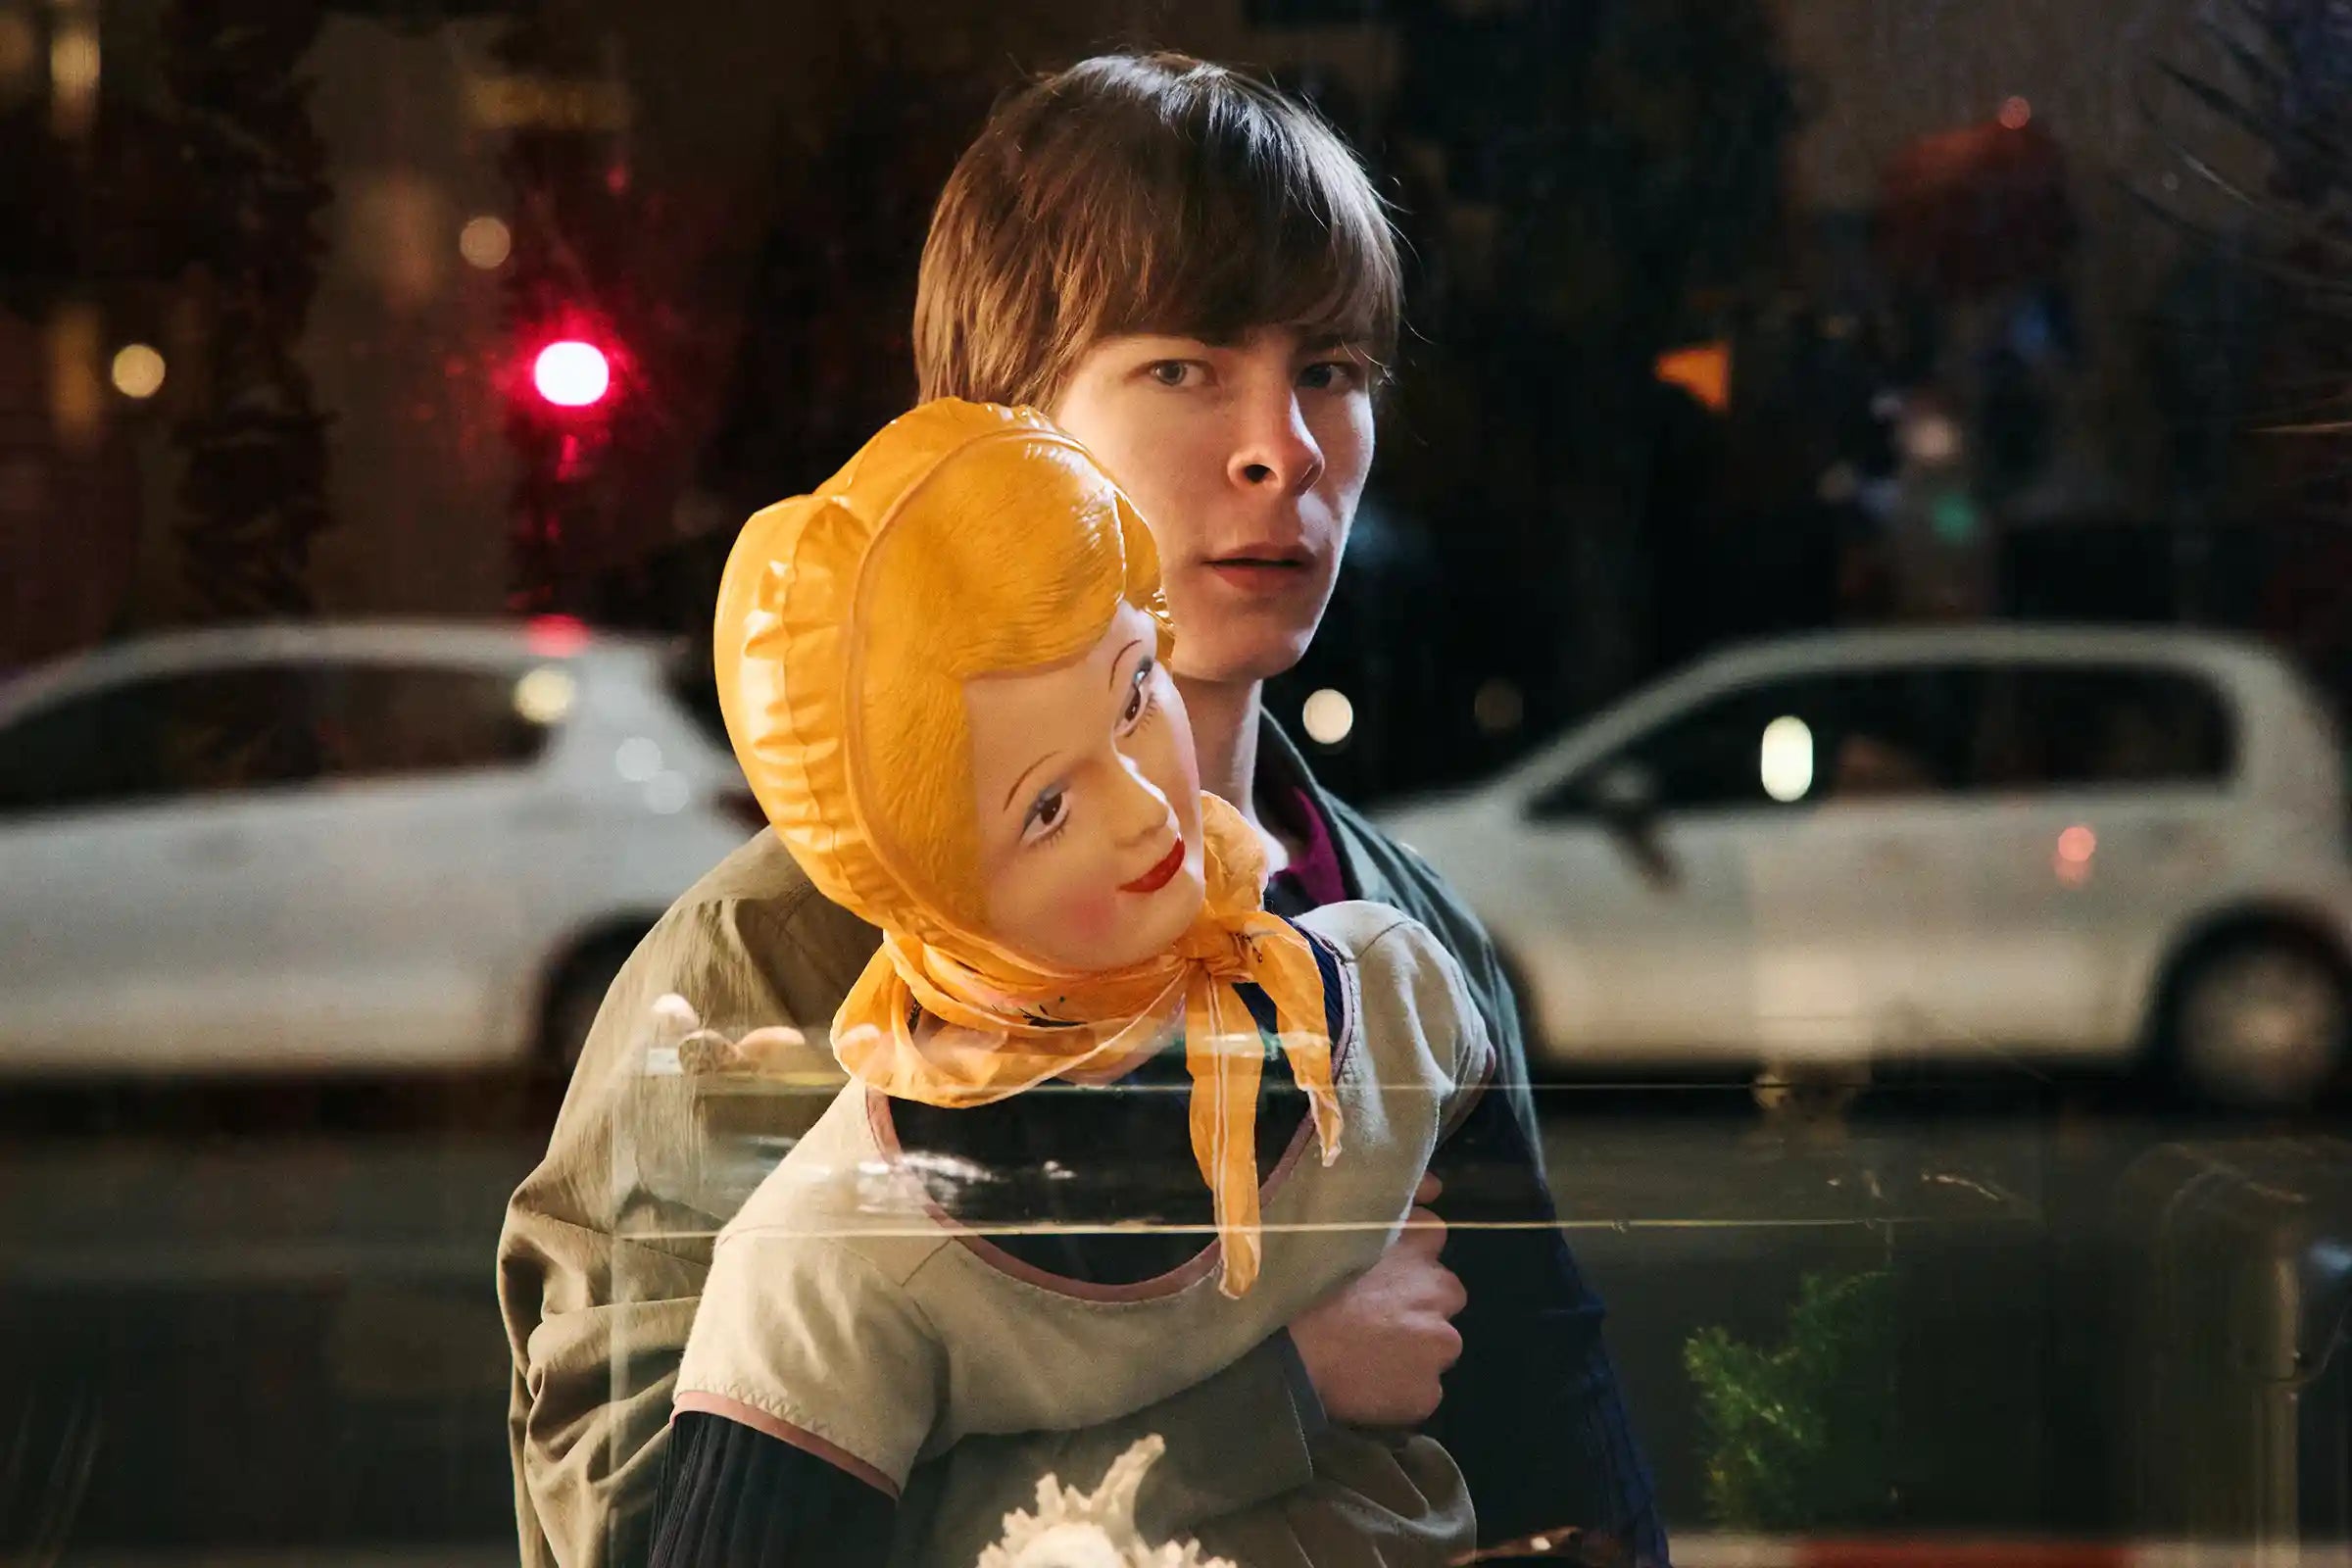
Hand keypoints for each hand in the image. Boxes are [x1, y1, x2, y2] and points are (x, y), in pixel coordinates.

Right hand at [1287, 1174, 1466, 1428]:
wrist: (1284, 1356)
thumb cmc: (1294, 1284)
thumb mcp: (1329, 1224)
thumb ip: (1381, 1207)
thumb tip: (1433, 1185)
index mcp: (1414, 1243)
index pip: (1432, 1234)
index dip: (1408, 1252)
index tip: (1383, 1267)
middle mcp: (1438, 1287)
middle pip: (1442, 1292)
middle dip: (1417, 1303)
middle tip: (1372, 1317)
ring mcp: (1439, 1341)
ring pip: (1435, 1344)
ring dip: (1412, 1348)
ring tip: (1365, 1355)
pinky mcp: (1428, 1390)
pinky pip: (1420, 1389)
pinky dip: (1399, 1390)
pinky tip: (1364, 1385)